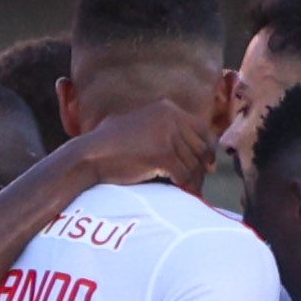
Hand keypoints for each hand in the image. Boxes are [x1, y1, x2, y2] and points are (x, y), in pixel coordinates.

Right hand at [67, 101, 216, 194]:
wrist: (91, 155)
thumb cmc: (115, 147)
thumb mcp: (145, 129)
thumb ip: (169, 132)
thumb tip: (199, 153)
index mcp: (168, 108)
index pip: (202, 128)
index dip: (208, 149)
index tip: (210, 165)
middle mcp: (170, 117)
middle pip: (200, 147)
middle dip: (201, 167)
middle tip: (198, 183)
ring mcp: (167, 134)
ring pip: (193, 163)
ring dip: (193, 180)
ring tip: (190, 191)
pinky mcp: (162, 153)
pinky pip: (184, 174)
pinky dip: (185, 186)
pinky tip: (182, 192)